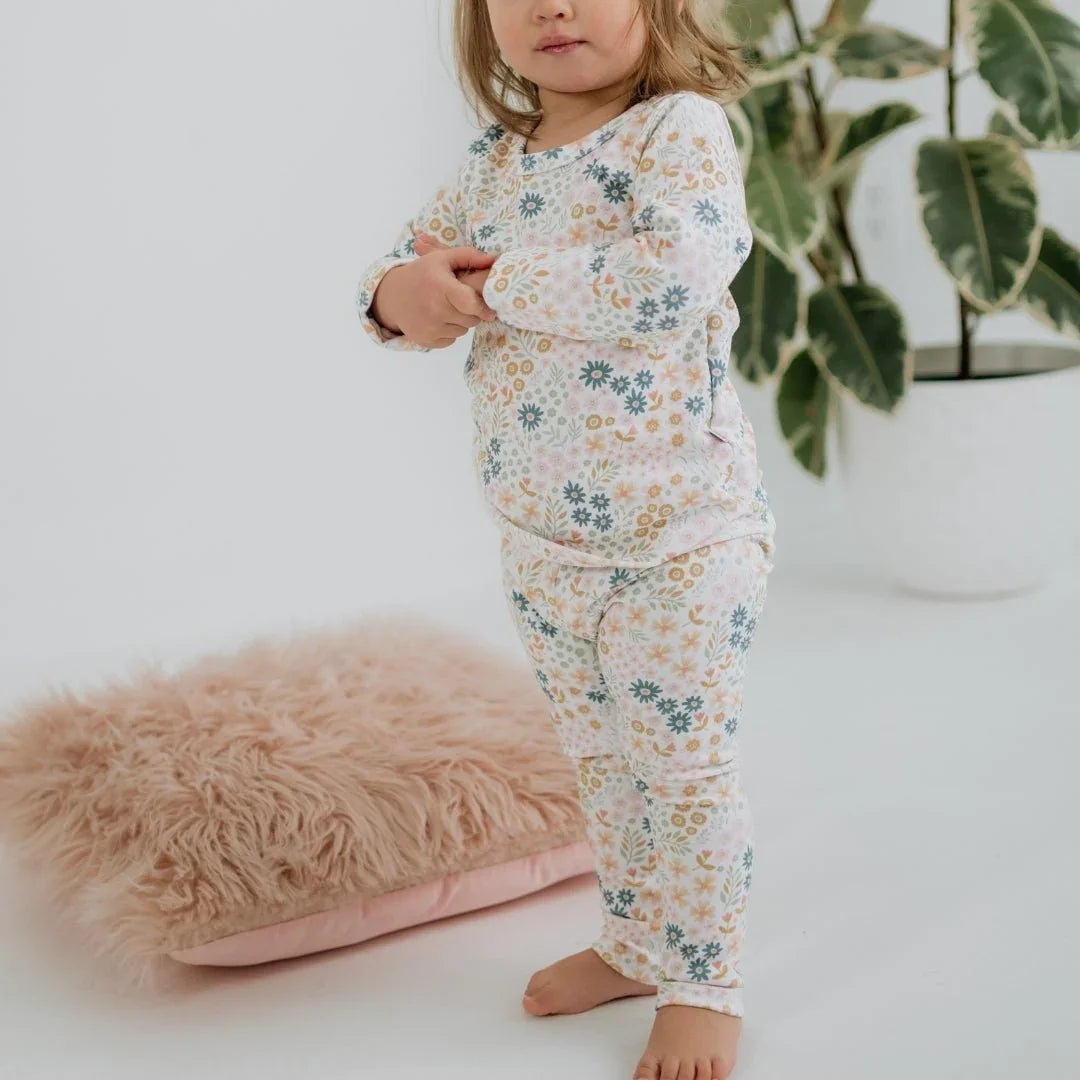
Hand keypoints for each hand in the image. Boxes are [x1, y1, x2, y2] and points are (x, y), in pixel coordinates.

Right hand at [371, 239, 496, 348]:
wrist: (392, 296)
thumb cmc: (423, 274)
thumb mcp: (442, 259)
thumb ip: (469, 256)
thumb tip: (493, 260)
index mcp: (440, 287)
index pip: (471, 304)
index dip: (484, 308)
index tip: (490, 311)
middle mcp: (435, 309)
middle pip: (471, 319)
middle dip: (471, 312)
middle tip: (461, 302)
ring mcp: (430, 327)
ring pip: (463, 331)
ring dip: (460, 322)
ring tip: (448, 308)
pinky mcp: (426, 340)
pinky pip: (451, 340)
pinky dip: (449, 332)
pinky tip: (439, 319)